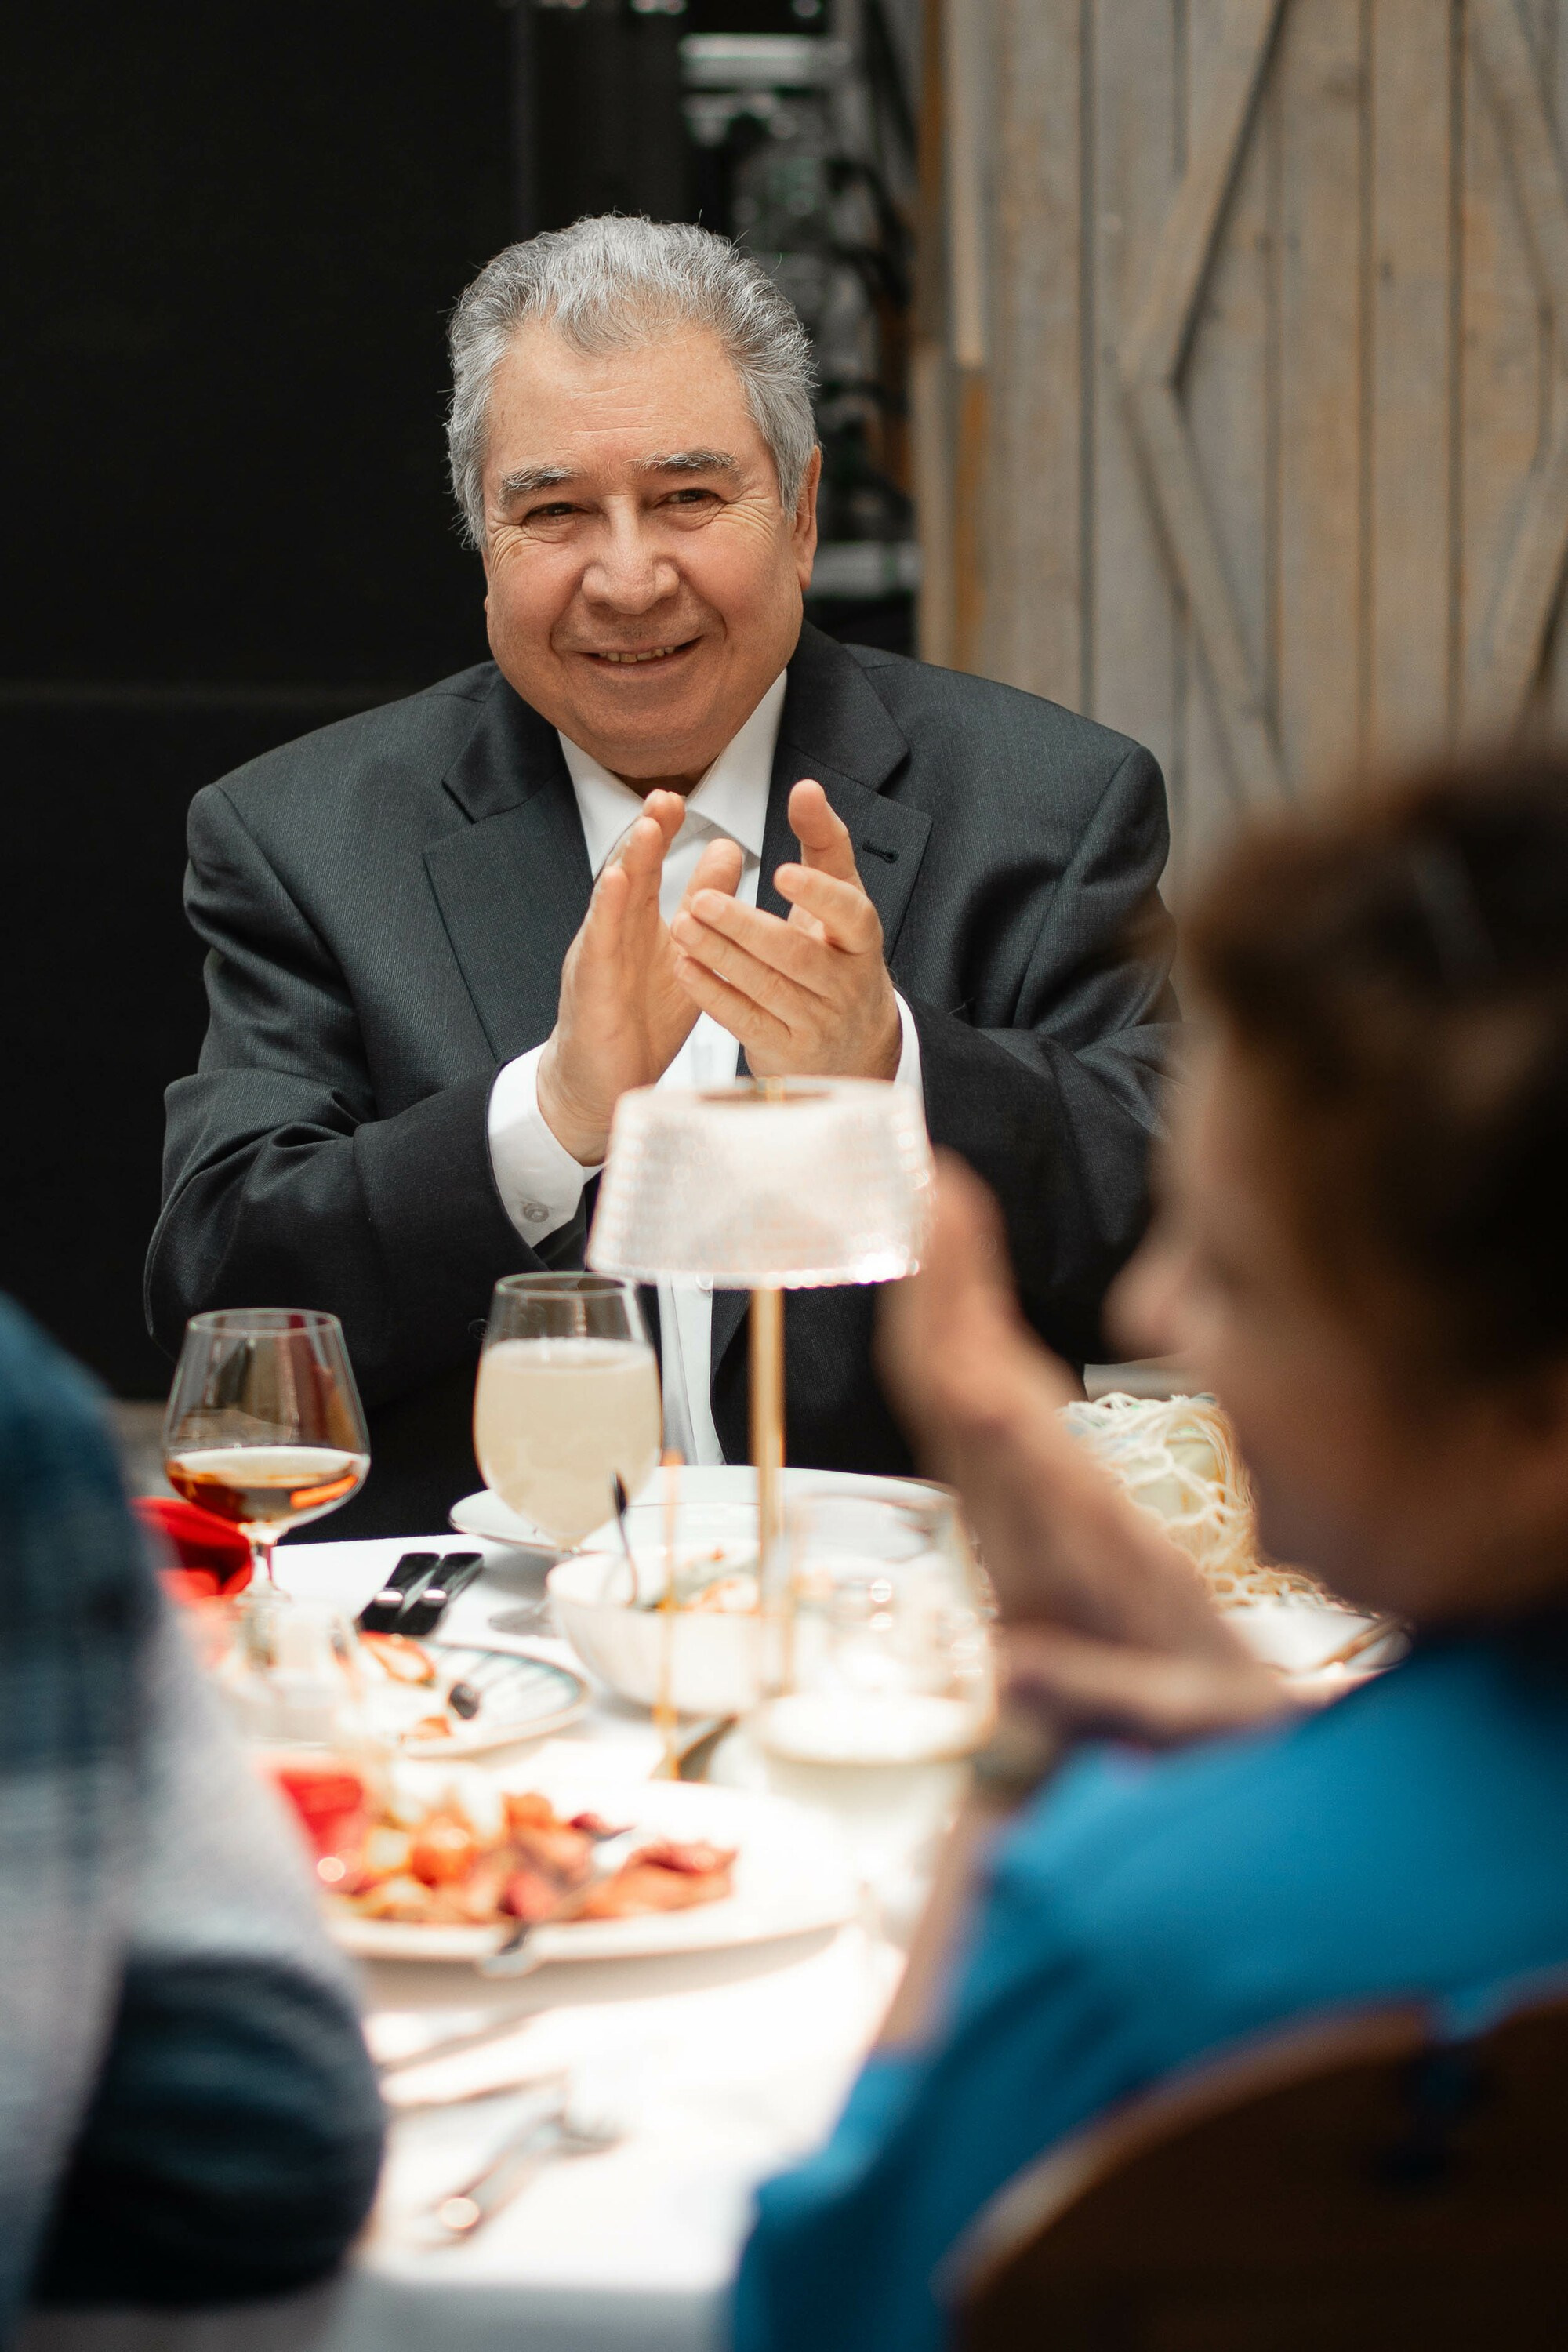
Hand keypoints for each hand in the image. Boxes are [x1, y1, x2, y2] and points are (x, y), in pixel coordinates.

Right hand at [537, 790, 742, 1163]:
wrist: (603, 1080)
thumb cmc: (641, 1020)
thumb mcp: (682, 956)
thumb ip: (700, 906)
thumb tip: (727, 852)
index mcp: (639, 924)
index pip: (651, 868)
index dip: (663, 833)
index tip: (681, 799)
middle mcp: (616, 932)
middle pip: (630, 872)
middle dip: (646, 833)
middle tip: (665, 797)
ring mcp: (600, 956)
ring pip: (612, 902)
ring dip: (628, 862)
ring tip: (646, 828)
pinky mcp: (591, 986)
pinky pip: (598, 942)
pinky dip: (606, 910)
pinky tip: (615, 883)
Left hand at [669, 779, 901, 1079]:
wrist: (854, 1047)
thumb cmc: (838, 957)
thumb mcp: (841, 902)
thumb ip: (824, 843)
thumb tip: (807, 788)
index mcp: (861, 941)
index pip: (851, 914)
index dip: (819, 894)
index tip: (782, 871)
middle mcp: (845, 984)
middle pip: (795, 953)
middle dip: (745, 926)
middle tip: (701, 900)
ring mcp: (818, 1022)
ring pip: (765, 986)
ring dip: (720, 955)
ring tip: (683, 925)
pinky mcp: (787, 1050)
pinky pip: (745, 1020)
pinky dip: (713, 994)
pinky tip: (686, 968)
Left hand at [877, 1155, 1288, 1744]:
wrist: (1214, 1799)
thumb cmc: (1218, 1759)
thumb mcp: (1185, 1739)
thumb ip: (1102, 1706)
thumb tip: (1012, 1659)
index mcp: (1065, 1555)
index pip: (981, 1414)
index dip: (951, 1308)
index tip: (939, 1212)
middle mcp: (1036, 1536)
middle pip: (961, 1393)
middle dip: (941, 1284)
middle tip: (931, 1179)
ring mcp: (1039, 1537)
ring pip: (973, 1411)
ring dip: (954, 1310)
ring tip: (945, 1213)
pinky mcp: (1058, 1545)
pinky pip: (1002, 1439)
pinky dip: (987, 1363)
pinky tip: (975, 1319)